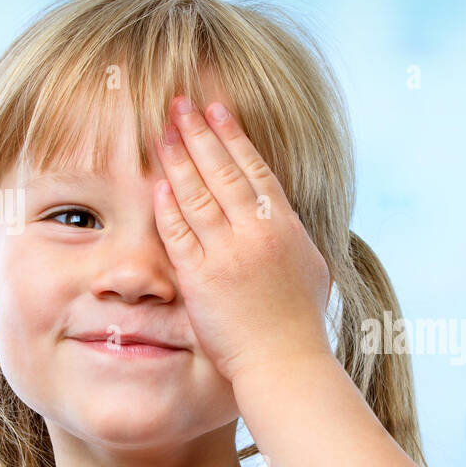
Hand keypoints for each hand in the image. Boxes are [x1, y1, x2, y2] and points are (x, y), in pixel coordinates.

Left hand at [153, 94, 333, 384]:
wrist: (285, 363)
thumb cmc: (299, 323)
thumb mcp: (309, 268)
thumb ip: (289, 236)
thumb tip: (277, 214)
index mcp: (285, 227)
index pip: (256, 169)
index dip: (234, 136)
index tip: (217, 109)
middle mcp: (257, 234)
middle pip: (223, 171)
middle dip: (199, 132)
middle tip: (180, 103)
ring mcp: (228, 254)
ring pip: (197, 194)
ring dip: (178, 158)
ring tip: (161, 130)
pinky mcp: (201, 279)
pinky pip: (179, 233)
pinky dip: (167, 206)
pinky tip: (156, 182)